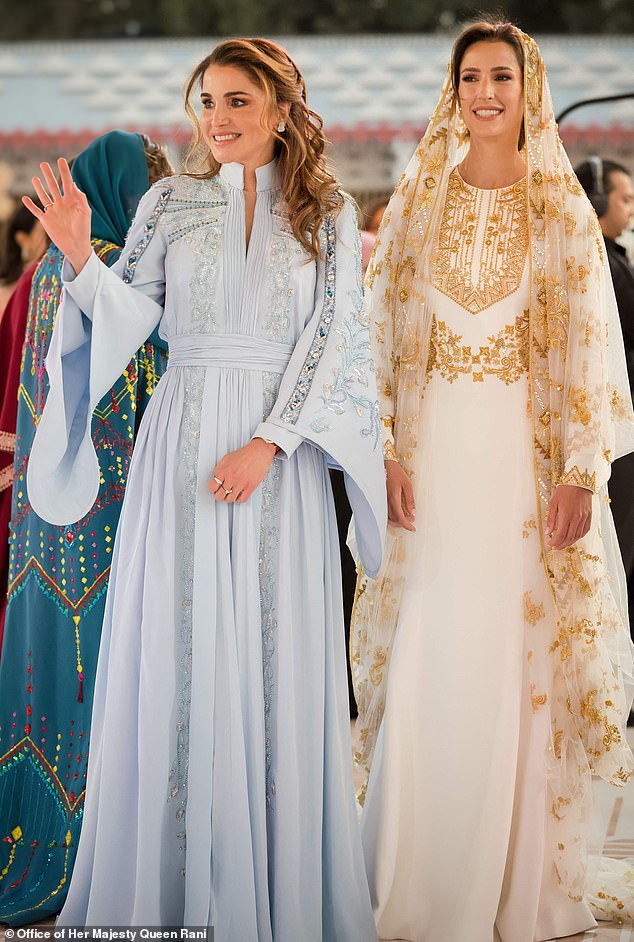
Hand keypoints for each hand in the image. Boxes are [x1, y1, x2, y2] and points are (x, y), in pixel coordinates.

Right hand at [22, 159, 92, 273]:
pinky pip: (36, 211)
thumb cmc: (84, 230)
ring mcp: (53, 211)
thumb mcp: (85, 213)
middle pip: (53, 186)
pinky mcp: (46, 220)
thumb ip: (80, 199)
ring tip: (35, 178)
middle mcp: (61, 204)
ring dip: (39, 187)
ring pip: (44, 196)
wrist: (77, 246)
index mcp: (71, 201)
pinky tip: (25, 198)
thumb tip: (74, 185)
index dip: (64, 171)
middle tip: (43, 164)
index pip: (67, 183)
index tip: (60, 160)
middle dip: (48, 175)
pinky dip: (30, 205)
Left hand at [208, 438, 277, 503]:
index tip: (215, 488)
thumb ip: (220, 469)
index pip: (212, 487)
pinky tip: (238, 495)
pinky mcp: (250, 487)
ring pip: (230, 499)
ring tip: (230, 494)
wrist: (259, 453)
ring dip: (229, 498)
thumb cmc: (245, 454)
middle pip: (219, 495)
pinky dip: (239, 499)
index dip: (213, 488)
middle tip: (221, 493)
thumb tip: (216, 477)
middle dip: (219, 495)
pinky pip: (241, 499)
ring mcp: (240, 483)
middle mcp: (231, 478)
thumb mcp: (227, 458)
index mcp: (223, 471)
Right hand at [386, 460, 415, 530]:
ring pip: (387, 517)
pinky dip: (391, 517)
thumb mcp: (407, 484)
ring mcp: (382, 501)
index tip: (413, 528)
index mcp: (394, 498)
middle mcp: (386, 501)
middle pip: (393, 519)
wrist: (385, 465)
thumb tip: (413, 512)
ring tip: (406, 518)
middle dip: (403, 523)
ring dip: (397, 521)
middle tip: (411, 521)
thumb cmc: (396, 473)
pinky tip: (397, 514)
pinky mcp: (380, 499)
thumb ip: (410, 500)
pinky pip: (384, 512)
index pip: (400, 517)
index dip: (406, 525)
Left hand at [546, 484, 591, 549]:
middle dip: (561, 544)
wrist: (579, 482)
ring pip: (577, 536)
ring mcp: (584, 518)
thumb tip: (548, 532)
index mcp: (566, 515)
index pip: (560, 534)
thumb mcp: (553, 503)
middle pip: (569, 537)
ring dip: (570, 542)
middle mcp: (576, 518)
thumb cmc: (564, 491)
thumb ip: (551, 519)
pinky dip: (579, 536)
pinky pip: (585, 530)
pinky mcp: (589, 516)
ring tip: (563, 544)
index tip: (550, 544)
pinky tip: (574, 538)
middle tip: (555, 547)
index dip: (555, 542)